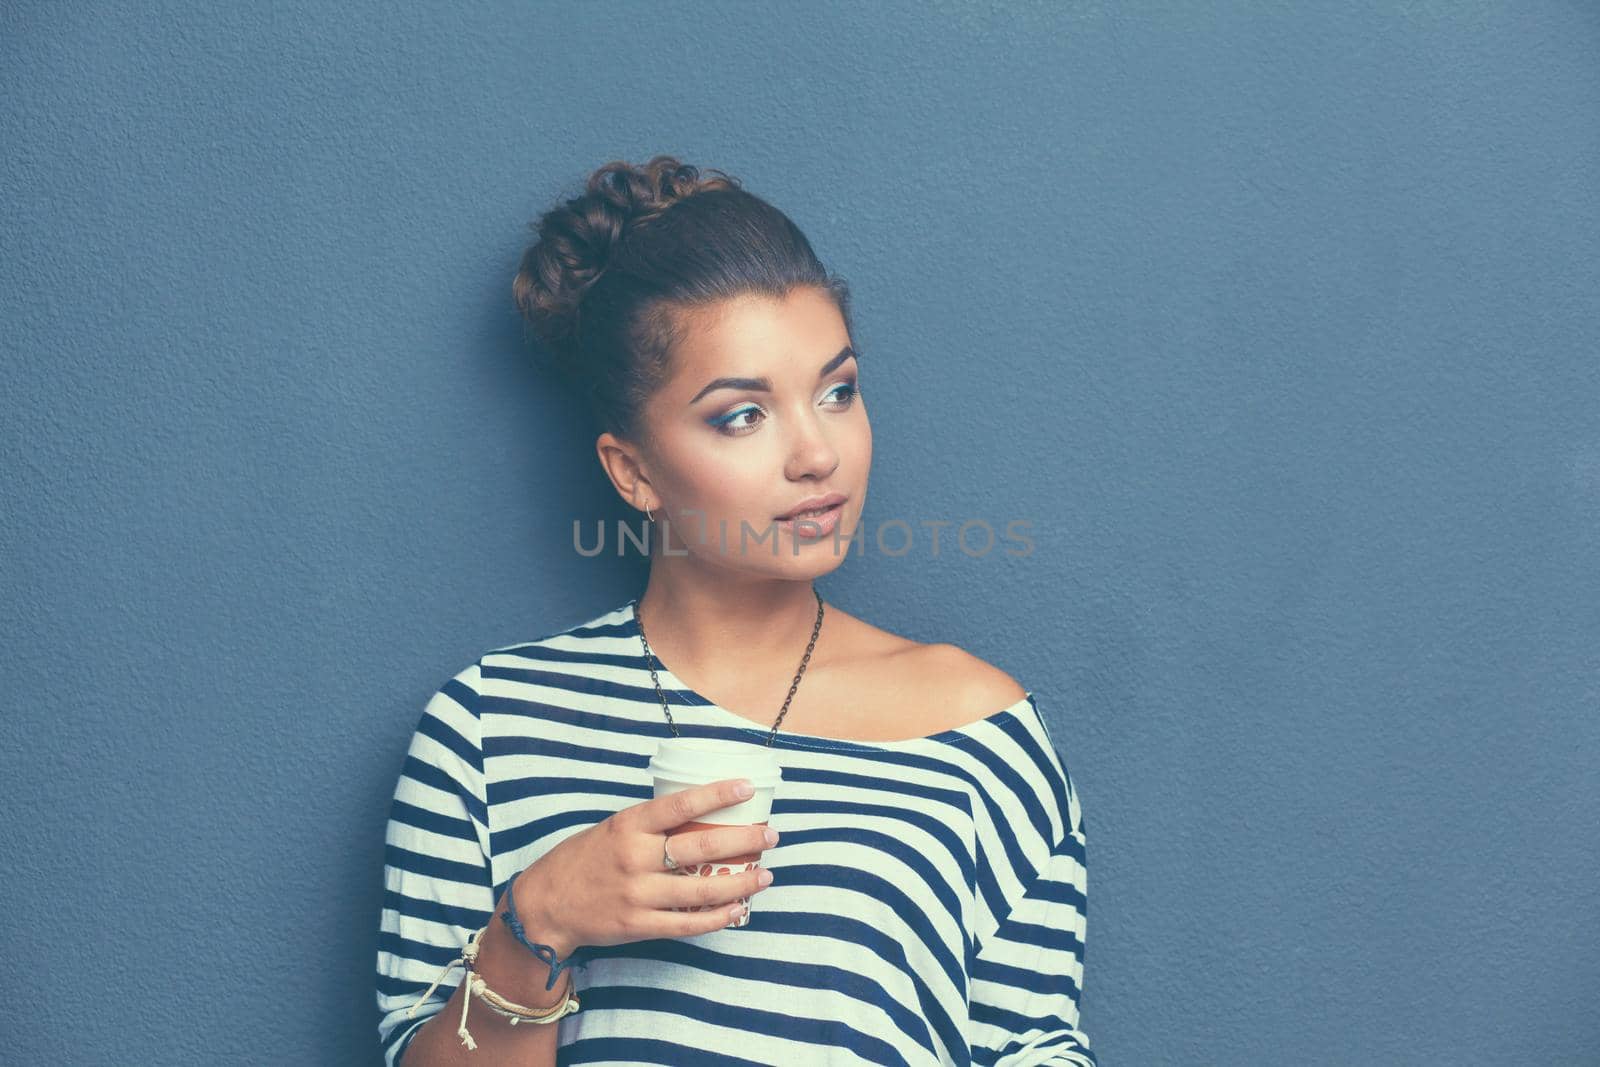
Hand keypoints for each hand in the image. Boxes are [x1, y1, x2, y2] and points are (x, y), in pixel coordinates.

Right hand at [513, 777, 778, 955]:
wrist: (546, 905)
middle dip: (744, 840)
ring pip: (702, 889)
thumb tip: (701, 815)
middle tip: (771, 835)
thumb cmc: (583, 860)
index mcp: (629, 825)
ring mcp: (638, 894)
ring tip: (765, 876)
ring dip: (740, 882)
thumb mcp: (612, 829)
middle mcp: (635, 857)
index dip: (718, 794)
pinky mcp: (638, 925)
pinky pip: (687, 923)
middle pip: (701, 846)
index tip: (748, 787)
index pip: (681, 804)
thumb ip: (650, 826)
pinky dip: (717, 918)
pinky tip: (738, 910)